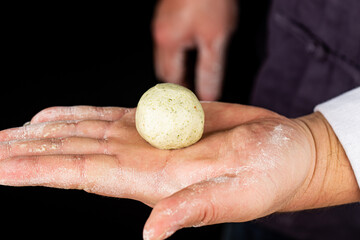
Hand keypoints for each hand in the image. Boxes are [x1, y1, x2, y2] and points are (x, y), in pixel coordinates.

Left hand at [0, 103, 357, 239]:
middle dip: (28, 152)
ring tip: (9, 134)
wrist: (286, 152)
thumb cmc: (270, 175)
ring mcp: (149, 140)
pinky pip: (110, 116)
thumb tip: (151, 233)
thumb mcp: (239, 196)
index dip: (40, 170)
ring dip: (46, 132)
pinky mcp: (162, 122)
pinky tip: (54, 117)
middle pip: (73, 154)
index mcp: (155, 182)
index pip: (83, 174)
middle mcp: (142, 162)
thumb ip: (192, 211)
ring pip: (85, 132)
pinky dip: (79, 114)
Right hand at [153, 0, 237, 99]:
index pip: (171, 79)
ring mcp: (162, 22)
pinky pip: (169, 41)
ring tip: (194, 72)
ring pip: (166, 55)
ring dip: (178, 66)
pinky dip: (179, 52)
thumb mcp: (216, 38)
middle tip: (194, 88)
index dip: (182, 92)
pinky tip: (192, 48)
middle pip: (163, 69)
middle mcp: (160, 33)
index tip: (194, 100)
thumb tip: (208, 94)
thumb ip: (210, 69)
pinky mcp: (168, 14)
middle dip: (178, 81)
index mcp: (168, 42)